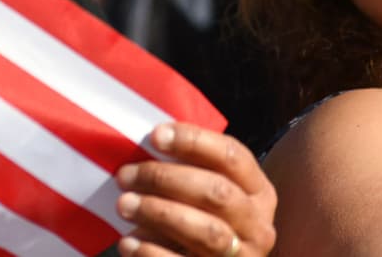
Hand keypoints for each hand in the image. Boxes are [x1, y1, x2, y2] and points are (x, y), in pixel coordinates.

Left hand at [115, 123, 276, 256]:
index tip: (155, 136)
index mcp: (257, 190)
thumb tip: (143, 145)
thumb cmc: (201, 218)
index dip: (194, 141)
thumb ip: (186, 168)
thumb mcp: (206, 190)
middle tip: (125, 176)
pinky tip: (128, 243)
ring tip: (124, 205)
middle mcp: (257, 224)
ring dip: (159, 214)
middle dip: (165, 179)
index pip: (232, 156)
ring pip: (206, 231)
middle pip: (217, 192)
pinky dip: (152, 252)